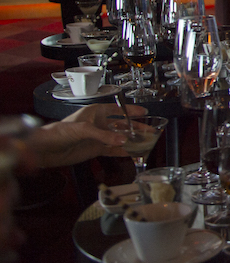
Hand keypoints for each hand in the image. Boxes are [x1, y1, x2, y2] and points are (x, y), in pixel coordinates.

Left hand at [26, 103, 142, 167]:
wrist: (45, 150)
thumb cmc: (59, 133)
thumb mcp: (83, 130)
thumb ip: (104, 135)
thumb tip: (123, 140)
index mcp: (95, 113)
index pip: (117, 109)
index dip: (130, 110)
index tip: (144, 111)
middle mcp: (98, 124)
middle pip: (121, 124)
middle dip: (136, 127)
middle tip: (151, 130)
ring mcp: (98, 137)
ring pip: (119, 137)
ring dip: (131, 140)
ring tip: (146, 142)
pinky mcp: (95, 150)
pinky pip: (112, 150)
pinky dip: (122, 151)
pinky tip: (133, 153)